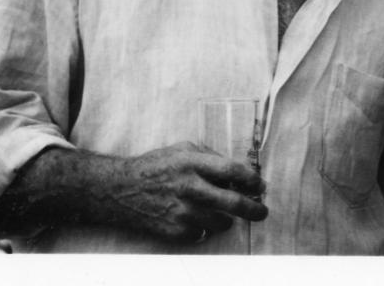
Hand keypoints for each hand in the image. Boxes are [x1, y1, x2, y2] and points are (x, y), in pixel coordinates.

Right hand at [106, 142, 267, 242]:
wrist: (122, 191)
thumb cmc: (155, 167)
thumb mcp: (182, 150)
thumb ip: (210, 157)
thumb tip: (239, 170)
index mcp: (191, 163)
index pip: (231, 171)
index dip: (251, 179)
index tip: (260, 185)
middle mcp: (188, 188)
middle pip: (233, 202)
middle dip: (254, 209)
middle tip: (261, 210)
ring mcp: (182, 213)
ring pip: (222, 222)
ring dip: (227, 219)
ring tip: (221, 212)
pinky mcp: (176, 231)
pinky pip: (203, 233)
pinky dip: (205, 226)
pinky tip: (195, 217)